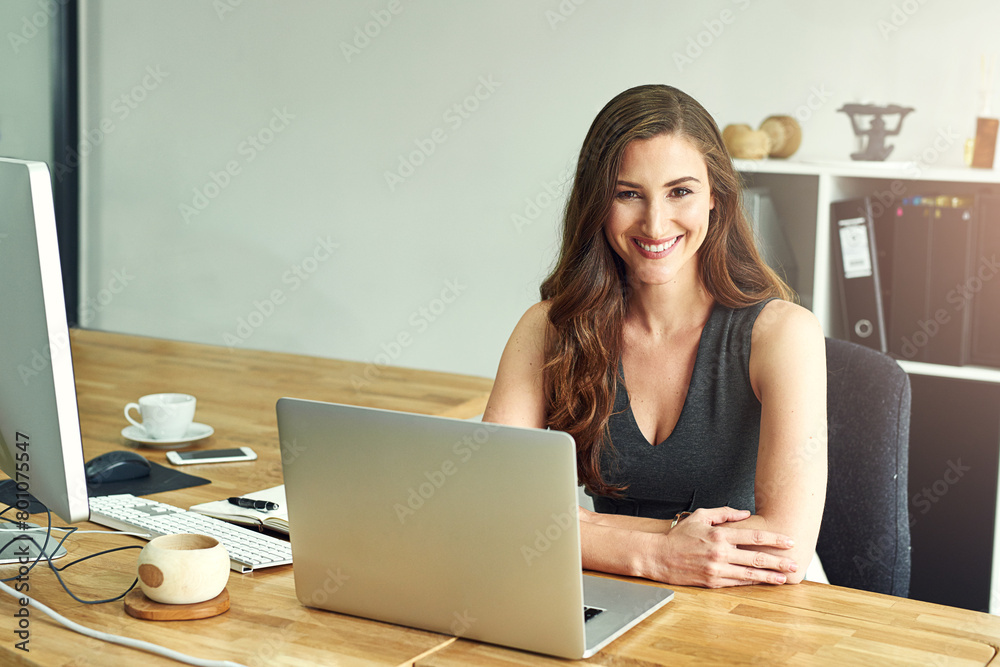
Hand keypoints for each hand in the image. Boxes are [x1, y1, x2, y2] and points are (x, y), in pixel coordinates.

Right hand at [653, 507, 796, 587]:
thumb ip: (724, 513)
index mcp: (720, 535)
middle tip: (795, 563)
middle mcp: (720, 553)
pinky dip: (751, 582)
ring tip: (784, 578)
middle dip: (778, 561)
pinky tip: (762, 582)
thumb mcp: (700, 517)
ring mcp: (717, 569)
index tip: (789, 541)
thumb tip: (745, 514)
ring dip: (769, 576)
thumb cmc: (679, 536)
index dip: (774, 539)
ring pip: (749, 573)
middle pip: (756, 557)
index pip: (754, 536)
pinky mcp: (712, 582)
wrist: (659, 556)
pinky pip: (736, 582)